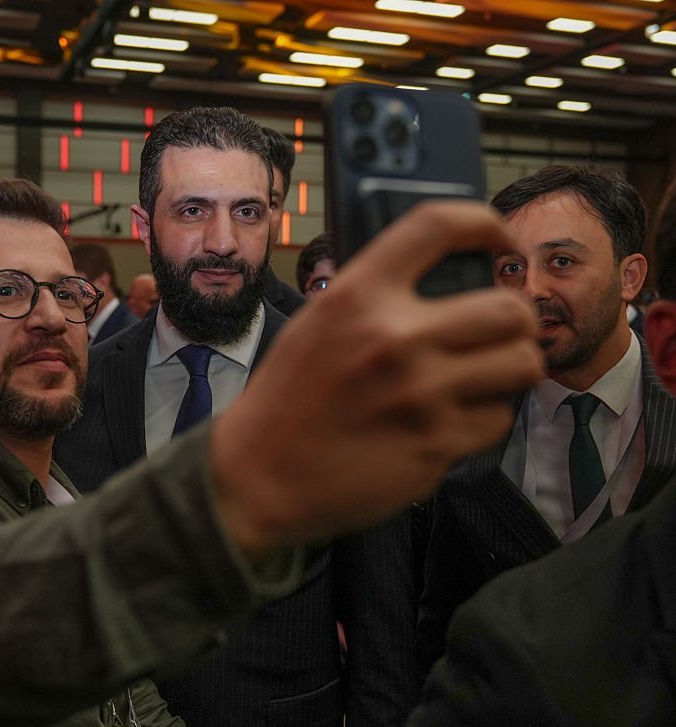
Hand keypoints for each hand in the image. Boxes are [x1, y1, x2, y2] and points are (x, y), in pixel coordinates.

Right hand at [212, 200, 542, 558]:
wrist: (260, 474)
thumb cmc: (286, 399)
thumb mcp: (315, 323)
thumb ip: (372, 296)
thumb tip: (443, 279)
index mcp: (357, 296)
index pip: (439, 226)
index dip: (484, 224)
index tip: (499, 241)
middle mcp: (394, 336)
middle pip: (510, 308)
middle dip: (515, 320)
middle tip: (499, 332)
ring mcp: (421, 393)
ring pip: (521, 364)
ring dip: (508, 370)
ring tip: (483, 377)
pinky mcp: (436, 444)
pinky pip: (497, 419)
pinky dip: (483, 420)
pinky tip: (450, 421)